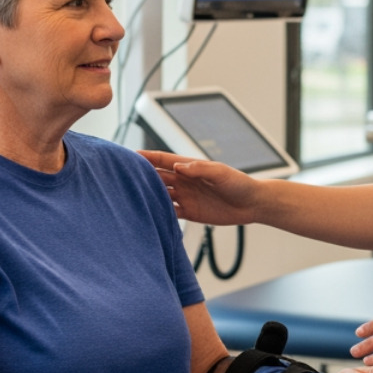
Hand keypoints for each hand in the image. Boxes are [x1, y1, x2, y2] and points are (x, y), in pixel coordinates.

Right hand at [139, 150, 262, 225]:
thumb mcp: (220, 172)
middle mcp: (183, 181)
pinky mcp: (189, 212)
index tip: (128, 156)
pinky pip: (169, 212)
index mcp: (189, 167)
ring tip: (128, 198)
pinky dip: (158, 213)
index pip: (162, 160)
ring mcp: (185, 196)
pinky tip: (146, 216)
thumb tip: (177, 167)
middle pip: (156, 177)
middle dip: (140, 176)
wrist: (252, 204)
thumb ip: (199, 169)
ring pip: (159, 194)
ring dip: (146, 195)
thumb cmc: (239, 183)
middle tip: (120, 179)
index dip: (145, 157)